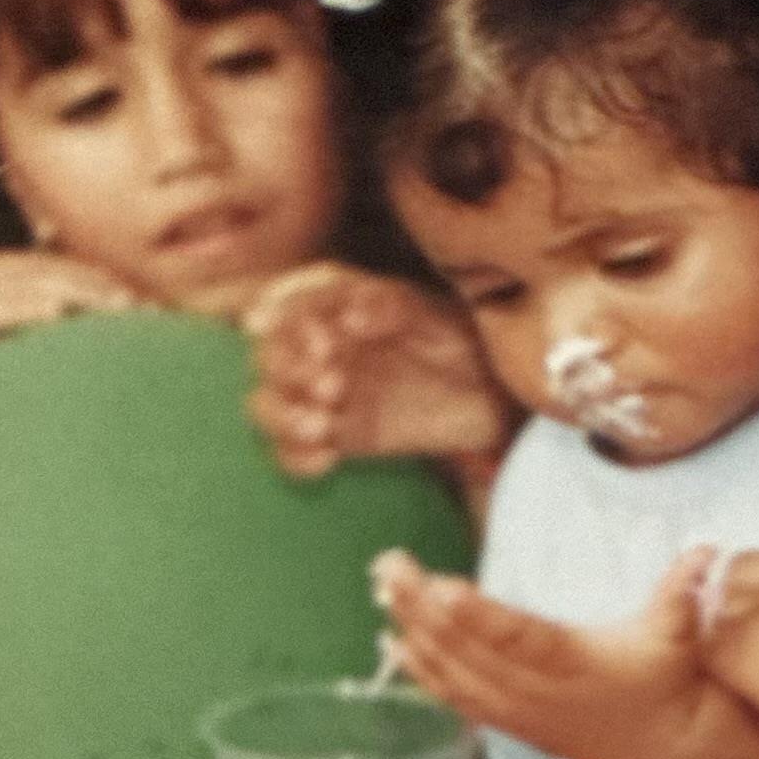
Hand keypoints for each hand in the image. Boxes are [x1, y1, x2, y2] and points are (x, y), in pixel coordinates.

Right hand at [241, 265, 511, 479]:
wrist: (492, 395)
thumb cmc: (462, 341)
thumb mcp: (435, 317)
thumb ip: (392, 308)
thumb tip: (350, 317)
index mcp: (337, 301)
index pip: (289, 298)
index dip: (287, 318)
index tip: (319, 342)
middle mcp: (318, 344)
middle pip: (268, 355)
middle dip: (287, 372)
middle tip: (332, 386)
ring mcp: (320, 392)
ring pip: (266, 403)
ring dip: (282, 417)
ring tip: (321, 426)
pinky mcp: (333, 435)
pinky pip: (291, 451)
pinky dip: (296, 458)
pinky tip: (328, 460)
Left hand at [374, 546, 758, 758]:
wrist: (663, 755)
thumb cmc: (669, 682)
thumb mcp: (680, 637)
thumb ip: (684, 594)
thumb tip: (707, 551)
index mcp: (578, 665)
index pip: (522, 639)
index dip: (480, 616)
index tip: (443, 586)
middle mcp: (540, 693)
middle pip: (471, 652)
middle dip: (424, 608)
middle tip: (389, 564)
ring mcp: (520, 712)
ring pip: (455, 673)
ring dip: (413, 630)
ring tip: (383, 586)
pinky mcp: (509, 722)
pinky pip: (456, 696)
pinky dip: (422, 669)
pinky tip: (392, 639)